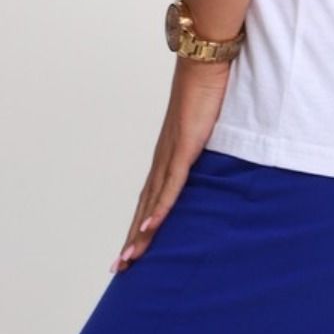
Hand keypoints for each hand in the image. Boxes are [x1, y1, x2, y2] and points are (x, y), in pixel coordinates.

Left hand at [110, 54, 230, 273]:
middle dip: (133, 239)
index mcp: (168, 154)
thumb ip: (206, 147)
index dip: (140, 225)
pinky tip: (149, 229)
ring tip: (128, 260)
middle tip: (120, 268)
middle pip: (144, 206)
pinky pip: (170, 185)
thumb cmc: (206, 91)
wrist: (204, 65)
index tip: (131, 250)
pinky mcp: (183, 148)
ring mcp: (171, 154)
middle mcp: (163, 158)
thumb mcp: (207, 128)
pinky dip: (159, 209)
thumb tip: (213, 161)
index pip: (150, 197)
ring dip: (140, 233)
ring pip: (152, 202)